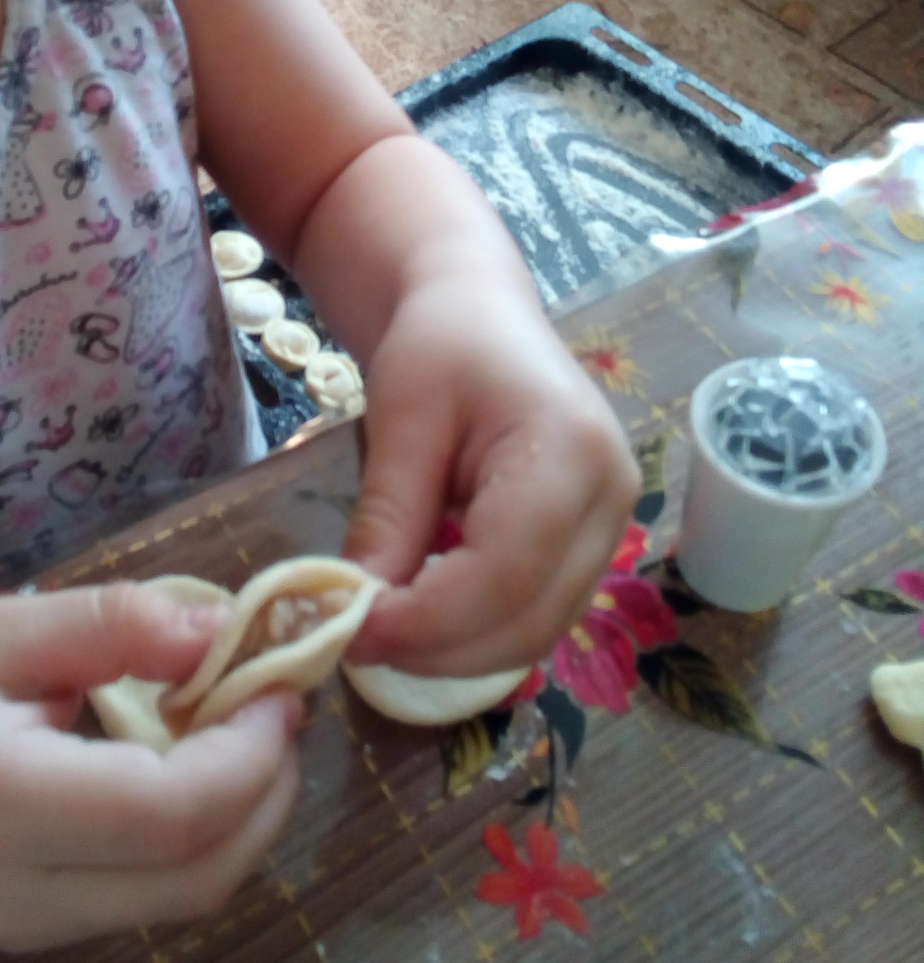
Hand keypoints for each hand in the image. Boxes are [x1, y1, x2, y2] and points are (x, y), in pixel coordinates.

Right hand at [0, 584, 301, 952]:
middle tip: (279, 704)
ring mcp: (34, 935)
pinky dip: (206, 837)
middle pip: (197, 877)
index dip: (247, 756)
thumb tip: (221, 629)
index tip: (278, 685)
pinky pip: (158, 898)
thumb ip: (109, 625)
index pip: (165, 814)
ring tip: (248, 729)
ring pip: (189, 899)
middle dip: (268, 792)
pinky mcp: (48, 939)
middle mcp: (19, 896)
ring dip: (248, 817)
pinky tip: (200, 769)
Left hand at [343, 273, 639, 677]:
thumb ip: (388, 517)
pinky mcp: (591, 544)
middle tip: (354, 644)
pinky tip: (420, 616)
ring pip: (538, 631)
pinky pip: (537, 614)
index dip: (427, 621)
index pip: (505, 573)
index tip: (352, 632)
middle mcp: (611, 497)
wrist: (481, 310)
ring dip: (456, 652)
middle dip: (438, 650)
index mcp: (570, 451)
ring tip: (381, 632)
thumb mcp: (402, 418)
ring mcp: (611, 525)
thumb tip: (357, 614)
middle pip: (531, 619)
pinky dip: (476, 632)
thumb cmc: (440, 343)